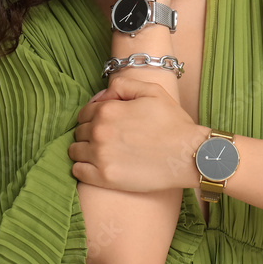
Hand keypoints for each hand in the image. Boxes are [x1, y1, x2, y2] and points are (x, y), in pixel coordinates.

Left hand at [68, 76, 204, 191]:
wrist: (187, 155)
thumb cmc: (173, 123)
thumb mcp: (151, 91)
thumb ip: (122, 85)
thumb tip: (101, 96)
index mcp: (107, 110)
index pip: (84, 113)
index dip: (94, 117)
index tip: (107, 124)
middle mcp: (99, 132)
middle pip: (79, 132)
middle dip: (89, 133)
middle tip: (109, 139)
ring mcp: (100, 156)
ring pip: (75, 151)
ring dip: (84, 150)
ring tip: (103, 153)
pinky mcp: (104, 178)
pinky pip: (78, 171)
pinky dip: (83, 168)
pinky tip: (99, 166)